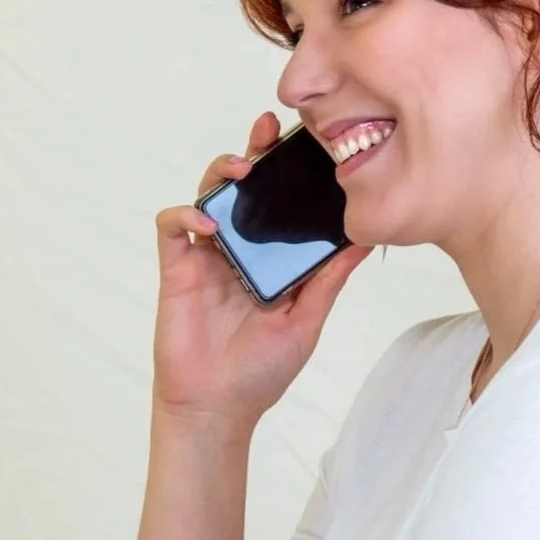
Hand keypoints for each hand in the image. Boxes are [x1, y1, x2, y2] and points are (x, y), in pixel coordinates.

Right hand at [151, 110, 372, 425]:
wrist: (217, 408)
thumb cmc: (260, 371)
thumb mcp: (308, 319)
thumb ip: (330, 277)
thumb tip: (368, 239)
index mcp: (272, 258)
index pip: (281, 202)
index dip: (289, 171)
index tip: (310, 146)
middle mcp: (240, 250)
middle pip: (244, 186)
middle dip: (255, 151)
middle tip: (270, 131)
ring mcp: (206, 257)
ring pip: (208, 194)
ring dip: (220, 172)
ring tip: (241, 169)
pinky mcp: (177, 269)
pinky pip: (172, 226)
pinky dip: (185, 214)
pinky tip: (208, 224)